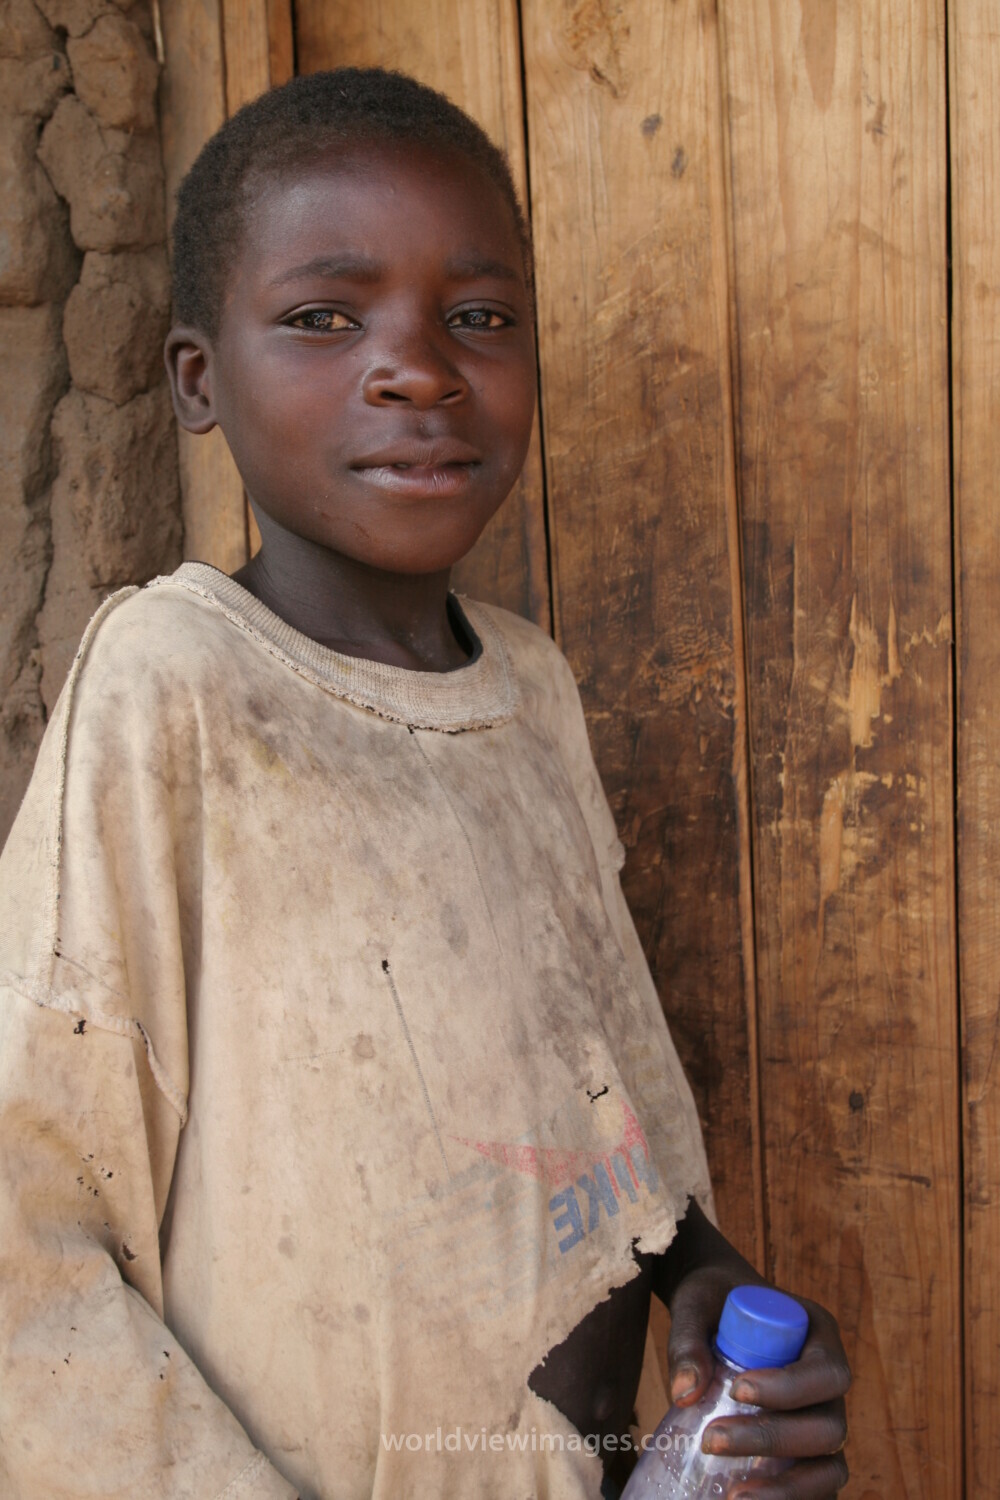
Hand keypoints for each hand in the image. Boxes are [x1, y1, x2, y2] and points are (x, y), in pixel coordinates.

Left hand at [656, 1201, 849, 1498]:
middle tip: (712, 1440)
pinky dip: (788, 1498)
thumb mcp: (696, 1303)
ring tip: (733, 1496)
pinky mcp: (805, 1453)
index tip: (737, 1389)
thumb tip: (683, 1392)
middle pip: (828, 1427)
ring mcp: (822, 1421)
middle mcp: (830, 1384)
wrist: (716, 1309)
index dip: (790, 1389)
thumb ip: (688, 1338)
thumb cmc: (711, 1300)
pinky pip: (815, 1485)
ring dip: (786, 1488)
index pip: (825, 1372)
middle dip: (773, 1439)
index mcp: (819, 1335)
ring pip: (829, 1467)